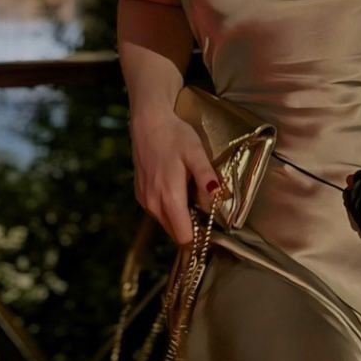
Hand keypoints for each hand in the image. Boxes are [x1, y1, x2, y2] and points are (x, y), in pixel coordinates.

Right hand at [129, 111, 221, 245]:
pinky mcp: (140, 194)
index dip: (199, 238)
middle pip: (175, 233)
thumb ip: (206, 177)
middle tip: (205, 210)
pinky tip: (177, 189)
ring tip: (191, 195)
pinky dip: (169, 209)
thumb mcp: (196, 152)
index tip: (212, 230)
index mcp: (169, 197)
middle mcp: (154, 204)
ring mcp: (145, 200)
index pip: (184, 237)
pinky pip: (157, 212)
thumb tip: (219, 198)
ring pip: (166, 223)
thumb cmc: (175, 135)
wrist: (149, 121)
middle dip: (191, 228)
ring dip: (180, 218)